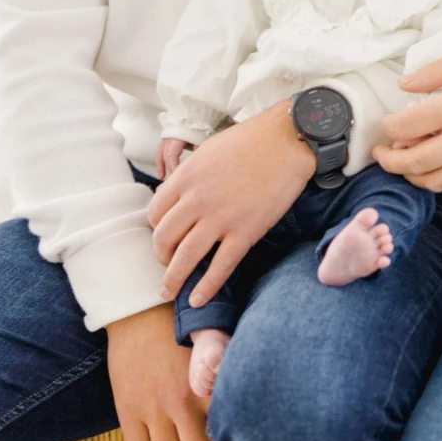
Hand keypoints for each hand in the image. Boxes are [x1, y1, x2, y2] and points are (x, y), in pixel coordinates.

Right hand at [105, 304, 214, 440]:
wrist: (140, 313)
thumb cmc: (179, 331)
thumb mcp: (208, 355)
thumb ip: (220, 384)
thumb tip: (237, 411)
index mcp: (206, 387)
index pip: (224, 435)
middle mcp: (181, 402)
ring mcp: (153, 409)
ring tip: (176, 439)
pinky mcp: (128, 411)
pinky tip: (155, 437)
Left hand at [147, 103, 314, 305]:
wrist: (286, 141)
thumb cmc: (251, 140)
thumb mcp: (208, 151)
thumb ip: (191, 174)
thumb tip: (181, 192)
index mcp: (186, 178)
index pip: (155, 212)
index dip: (156, 228)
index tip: (164, 236)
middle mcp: (197, 200)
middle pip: (164, 238)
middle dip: (161, 256)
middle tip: (166, 264)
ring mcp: (221, 218)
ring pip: (186, 257)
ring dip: (173, 280)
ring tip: (168, 292)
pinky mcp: (245, 232)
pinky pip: (220, 267)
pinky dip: (206, 287)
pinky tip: (198, 299)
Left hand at [373, 50, 441, 190]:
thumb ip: (435, 71)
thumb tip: (404, 84)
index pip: (404, 128)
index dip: (388, 128)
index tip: (387, 124)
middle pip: (411, 163)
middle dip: (388, 160)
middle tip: (381, 153)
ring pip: (432, 182)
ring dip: (411, 176)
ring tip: (404, 164)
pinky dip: (439, 177)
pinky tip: (435, 163)